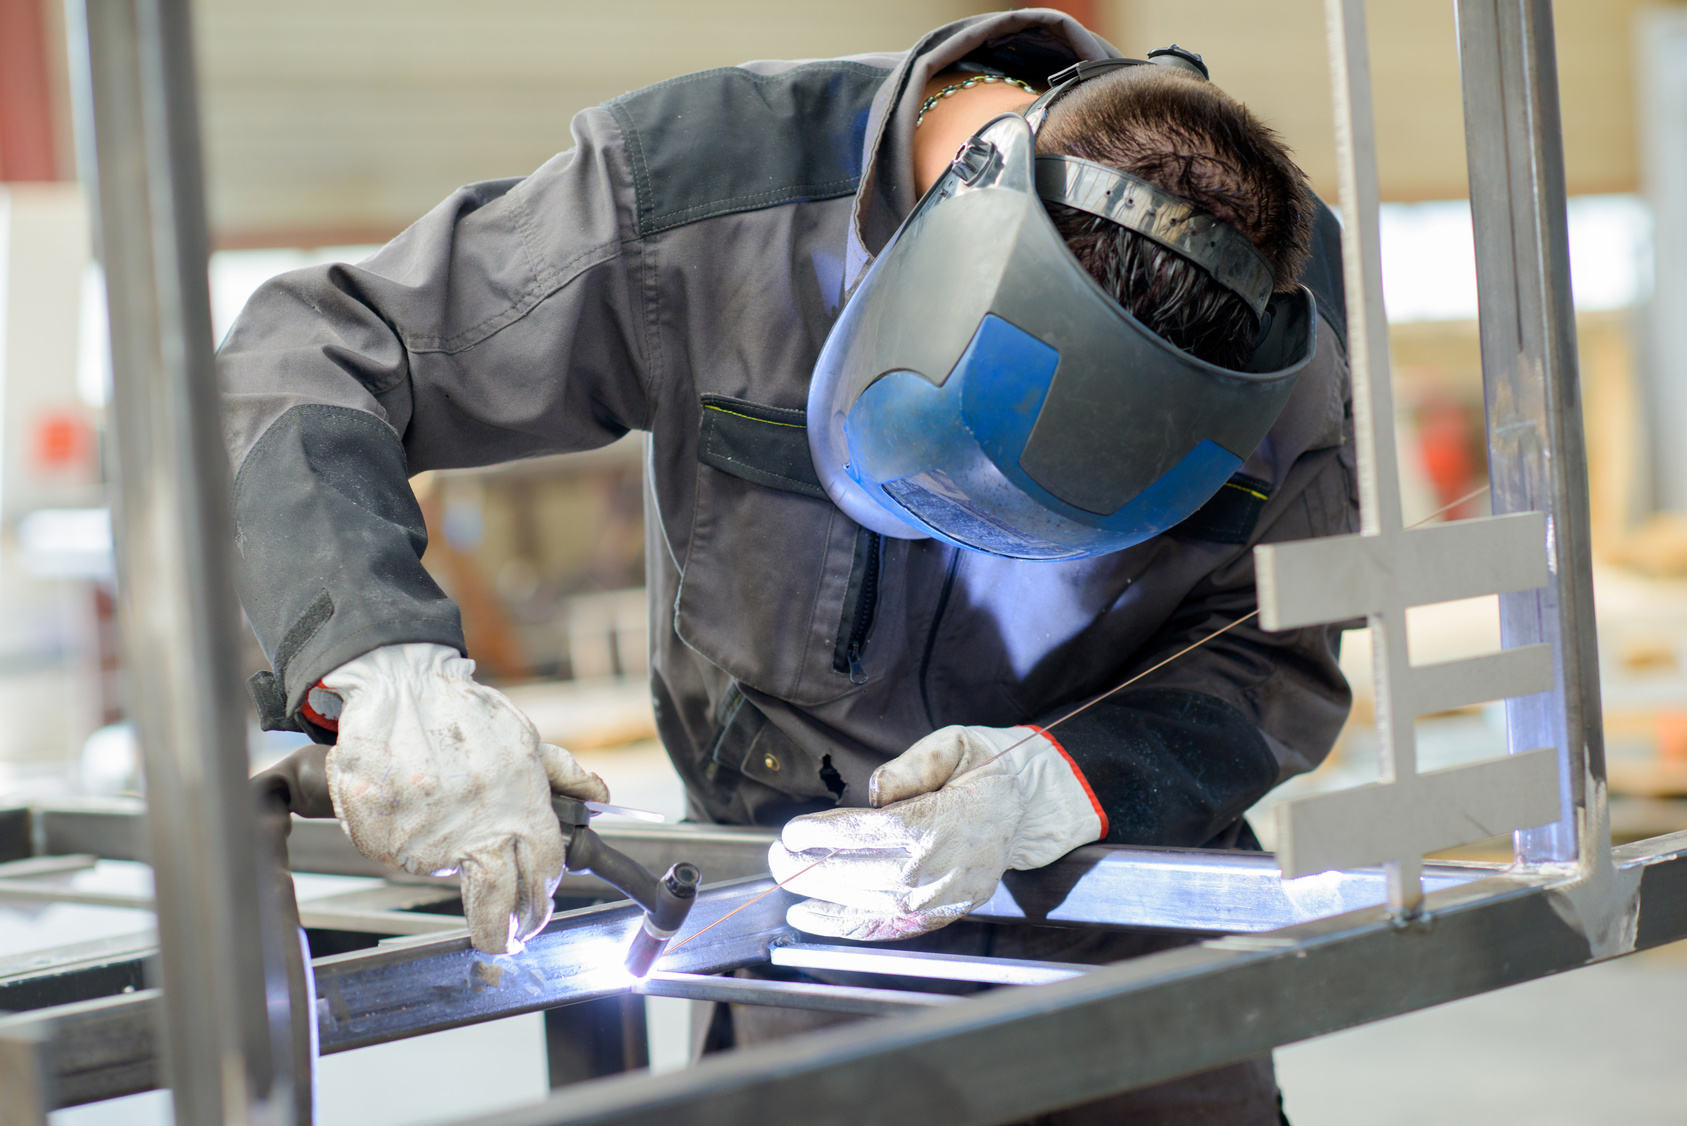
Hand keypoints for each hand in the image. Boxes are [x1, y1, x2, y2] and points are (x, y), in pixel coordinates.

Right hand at [319, 643, 608, 953]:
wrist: (401, 689)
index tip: (535, 912)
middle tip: (504, 938)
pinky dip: (408, 841)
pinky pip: (401, 857)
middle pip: (498, 903)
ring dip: (450, 863)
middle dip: (503, 930)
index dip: (541, 899)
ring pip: (445, 875)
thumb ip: (564, 774)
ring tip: (444, 819)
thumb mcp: (525, 739)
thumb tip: (599, 796)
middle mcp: (478, 831)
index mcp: (521, 809)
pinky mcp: (387, 841)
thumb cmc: (464, 714)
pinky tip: (413, 807)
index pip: (542, 873)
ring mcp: (429, 840)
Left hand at [768, 724, 1103, 940]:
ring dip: (817, 895)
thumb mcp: (954, 746)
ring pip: (865, 904)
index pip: (866, 835)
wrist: (1030, 809)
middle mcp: (937, 870)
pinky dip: (843, 927)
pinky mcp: (940, 916)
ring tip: (784, 877)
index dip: (823, 835)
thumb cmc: (986, 772)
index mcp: (940, 825)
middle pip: (858, 875)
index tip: (792, 830)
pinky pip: (885, 928)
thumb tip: (873, 792)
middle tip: (776, 853)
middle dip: (808, 866)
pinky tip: (809, 918)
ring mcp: (940, 899)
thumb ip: (911, 767)